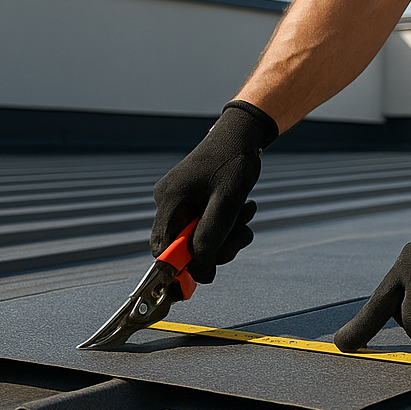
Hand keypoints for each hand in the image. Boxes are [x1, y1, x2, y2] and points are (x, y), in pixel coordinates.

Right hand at [150, 100, 277, 283]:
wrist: (241, 135)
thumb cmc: (233, 162)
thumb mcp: (227, 202)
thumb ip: (211, 237)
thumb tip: (200, 274)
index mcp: (169, 200)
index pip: (162, 249)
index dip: (182, 265)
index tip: (208, 269)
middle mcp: (168, 202)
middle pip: (184, 247)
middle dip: (217, 245)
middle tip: (242, 232)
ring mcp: (179, 201)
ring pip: (199, 238)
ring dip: (227, 234)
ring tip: (247, 212)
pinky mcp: (191, 202)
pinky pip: (205, 225)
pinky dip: (227, 224)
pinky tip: (244, 209)